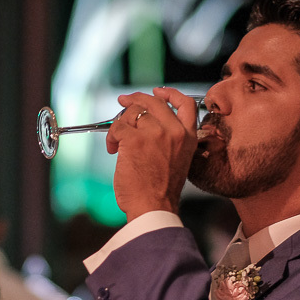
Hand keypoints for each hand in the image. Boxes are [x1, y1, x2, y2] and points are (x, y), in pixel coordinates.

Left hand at [105, 87, 198, 221]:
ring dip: (120, 124)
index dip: (170, 93)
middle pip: (153, 102)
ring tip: (116, 143)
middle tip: (123, 101)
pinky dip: (111, 137)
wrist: (154, 207)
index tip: (158, 92)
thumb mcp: (177, 161)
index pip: (186, 104)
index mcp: (188, 137)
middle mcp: (174, 131)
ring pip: (133, 113)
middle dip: (135, 99)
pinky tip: (113, 150)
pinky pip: (118, 127)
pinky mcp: (135, 140)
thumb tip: (145, 123)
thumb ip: (168, 140)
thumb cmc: (161, 191)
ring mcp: (155, 133)